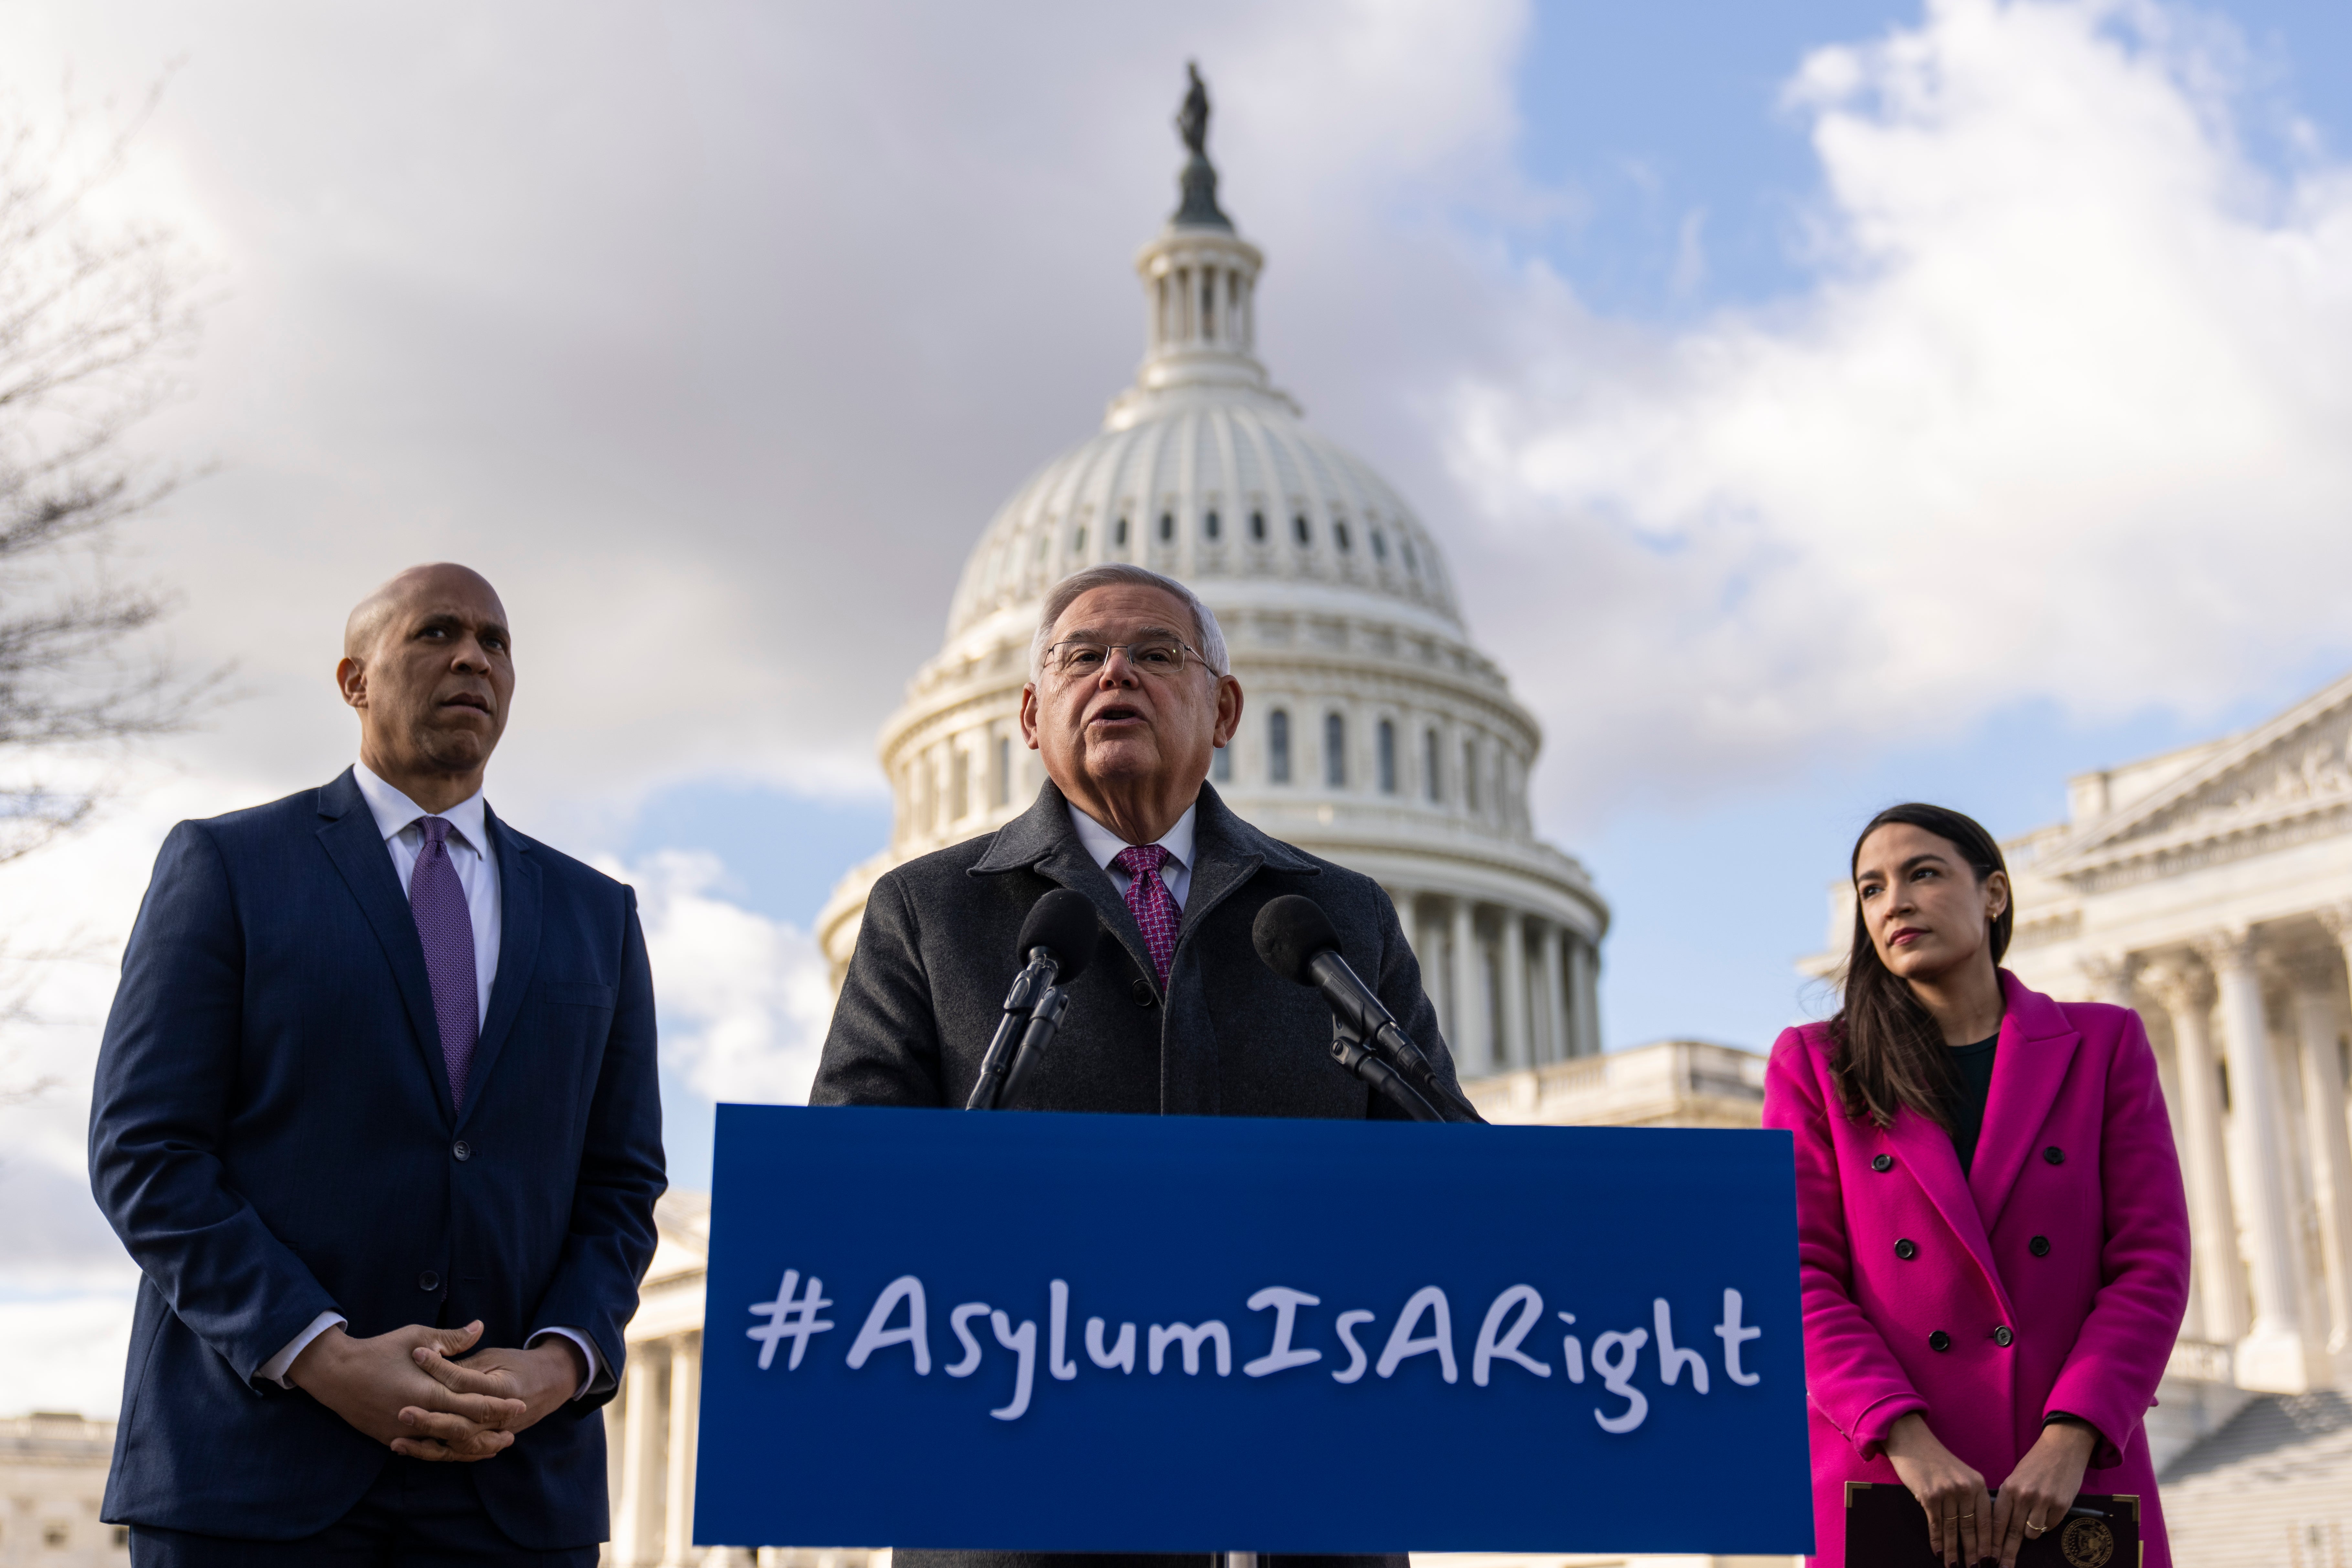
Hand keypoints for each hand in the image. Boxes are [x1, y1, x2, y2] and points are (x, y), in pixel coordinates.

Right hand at [289, 1321, 525, 1461]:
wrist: (336, 1374)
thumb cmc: (379, 1351)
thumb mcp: (417, 1337)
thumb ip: (451, 1339)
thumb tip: (480, 1327)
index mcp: (429, 1391)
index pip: (473, 1404)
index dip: (498, 1407)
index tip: (520, 1406)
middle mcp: (419, 1416)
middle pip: (464, 1430)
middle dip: (490, 1433)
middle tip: (513, 1435)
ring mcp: (403, 1432)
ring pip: (445, 1446)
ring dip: (471, 1449)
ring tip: (492, 1448)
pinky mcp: (391, 1439)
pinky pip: (424, 1450)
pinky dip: (444, 1452)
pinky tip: (456, 1451)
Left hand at [406, 1335, 587, 1455]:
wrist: (552, 1382)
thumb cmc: (519, 1365)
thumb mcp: (495, 1357)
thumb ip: (467, 1366)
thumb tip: (435, 1365)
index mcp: (503, 1388)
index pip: (465, 1381)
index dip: (439, 1367)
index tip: (417, 1354)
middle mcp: (500, 1416)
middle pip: (460, 1423)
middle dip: (430, 1420)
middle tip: (402, 1412)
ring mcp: (495, 1433)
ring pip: (457, 1446)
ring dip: (427, 1446)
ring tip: (398, 1441)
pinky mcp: (488, 1442)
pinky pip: (460, 1454)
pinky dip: (435, 1454)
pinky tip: (411, 1449)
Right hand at [1885, 1412, 1990, 1566]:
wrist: (1912, 1441)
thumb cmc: (1937, 1461)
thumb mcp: (1961, 1475)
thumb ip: (1971, 1496)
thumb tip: (1978, 1528)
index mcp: (1978, 1484)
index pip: (1987, 1520)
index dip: (1988, 1543)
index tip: (1990, 1560)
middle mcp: (1965, 1488)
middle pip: (1971, 1528)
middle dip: (1973, 1552)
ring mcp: (1947, 1492)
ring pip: (1952, 1529)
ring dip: (1954, 1551)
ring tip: (1955, 1566)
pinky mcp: (1929, 1495)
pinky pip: (1935, 1524)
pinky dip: (1936, 1540)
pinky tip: (1938, 1552)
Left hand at [1991, 1419, 2096, 1567]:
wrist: (2062, 1448)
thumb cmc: (2036, 1464)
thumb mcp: (2016, 1478)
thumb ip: (2010, 1499)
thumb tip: (2002, 1525)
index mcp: (2008, 1488)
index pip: (1996, 1522)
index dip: (1992, 1542)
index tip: (1988, 1557)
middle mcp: (2023, 1496)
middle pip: (2012, 1532)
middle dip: (2006, 1553)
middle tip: (2001, 1567)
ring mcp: (2042, 1501)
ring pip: (2032, 1532)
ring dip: (2031, 1532)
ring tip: (2034, 1518)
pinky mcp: (2060, 1505)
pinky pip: (2049, 1526)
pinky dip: (2047, 1524)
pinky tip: (2049, 1510)